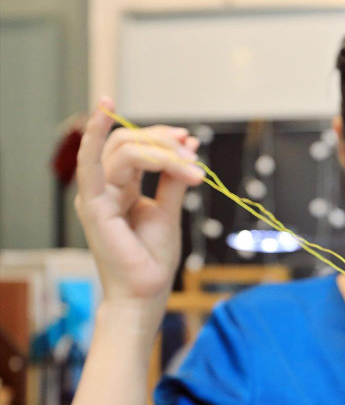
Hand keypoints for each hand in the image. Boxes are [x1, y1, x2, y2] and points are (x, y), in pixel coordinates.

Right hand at [74, 96, 205, 307]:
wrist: (145, 293)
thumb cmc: (153, 259)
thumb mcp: (167, 212)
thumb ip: (171, 182)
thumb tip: (185, 151)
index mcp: (118, 189)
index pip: (135, 148)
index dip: (162, 139)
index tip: (191, 141)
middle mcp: (102, 188)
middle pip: (128, 143)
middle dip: (164, 142)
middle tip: (193, 153)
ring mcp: (95, 195)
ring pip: (124, 150)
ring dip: (160, 151)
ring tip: (190, 166)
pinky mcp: (94, 206)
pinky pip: (91, 162)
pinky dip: (95, 134)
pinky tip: (104, 111)